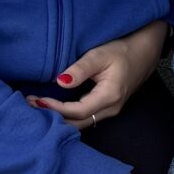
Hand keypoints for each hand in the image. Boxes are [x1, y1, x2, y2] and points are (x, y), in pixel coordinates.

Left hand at [27, 20, 166, 128]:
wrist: (144, 52)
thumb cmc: (122, 50)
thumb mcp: (99, 55)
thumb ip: (79, 70)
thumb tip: (59, 82)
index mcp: (109, 96)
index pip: (77, 111)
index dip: (55, 108)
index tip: (36, 100)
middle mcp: (111, 109)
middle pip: (77, 123)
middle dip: (53, 117)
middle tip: (29, 106)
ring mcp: (110, 111)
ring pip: (81, 123)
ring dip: (59, 118)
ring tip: (37, 107)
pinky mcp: (107, 108)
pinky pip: (85, 118)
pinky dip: (68, 115)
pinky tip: (53, 107)